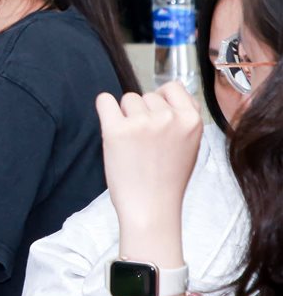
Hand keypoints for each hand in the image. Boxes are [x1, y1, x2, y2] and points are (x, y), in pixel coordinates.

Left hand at [95, 82, 202, 227]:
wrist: (151, 208)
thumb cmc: (167, 179)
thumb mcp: (190, 145)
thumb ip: (181, 117)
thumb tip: (167, 90)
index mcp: (191, 120)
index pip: (173, 87)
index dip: (162, 100)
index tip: (158, 117)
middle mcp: (168, 118)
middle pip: (147, 95)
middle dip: (143, 113)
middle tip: (145, 142)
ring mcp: (142, 123)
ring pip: (128, 99)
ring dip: (126, 115)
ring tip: (133, 144)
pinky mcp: (116, 130)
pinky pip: (104, 100)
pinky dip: (105, 109)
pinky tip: (112, 128)